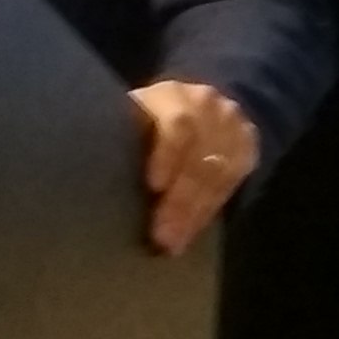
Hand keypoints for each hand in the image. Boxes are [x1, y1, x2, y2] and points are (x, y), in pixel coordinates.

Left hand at [132, 78, 257, 255]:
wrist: (195, 107)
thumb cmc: (143, 124)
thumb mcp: (129, 121)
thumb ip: (121, 140)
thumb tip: (91, 183)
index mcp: (170, 95)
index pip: (178, 123)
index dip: (168, 155)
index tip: (153, 186)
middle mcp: (206, 104)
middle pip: (199, 155)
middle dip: (180, 200)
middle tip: (162, 237)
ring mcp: (231, 122)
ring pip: (218, 172)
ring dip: (194, 212)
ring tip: (173, 244)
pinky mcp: (247, 143)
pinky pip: (231, 183)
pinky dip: (209, 210)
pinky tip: (191, 233)